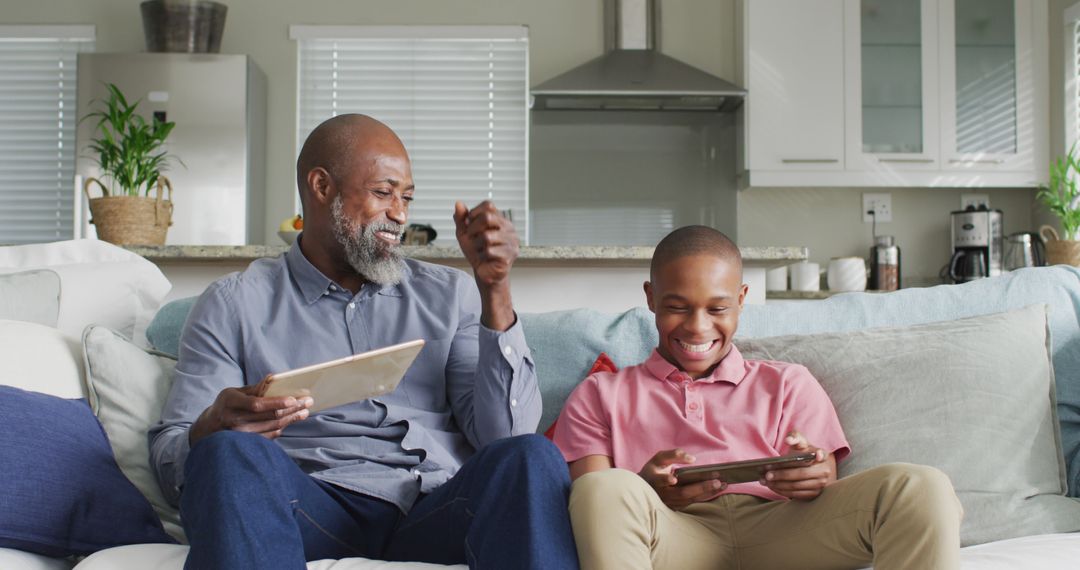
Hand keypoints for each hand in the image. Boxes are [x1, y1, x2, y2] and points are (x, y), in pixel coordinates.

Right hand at [189, 377, 313, 445]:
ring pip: (272, 427)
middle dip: (292, 409)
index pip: (257, 404)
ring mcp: (240, 435)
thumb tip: (274, 379)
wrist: (208, 429)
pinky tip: (291, 420)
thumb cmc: (225, 405)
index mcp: (230, 402)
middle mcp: (234, 420)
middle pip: (269, 416)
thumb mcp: (234, 393)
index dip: (277, 402)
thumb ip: (254, 388)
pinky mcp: (246, 444)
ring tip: (304, 411)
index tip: (294, 399)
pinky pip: (270, 436)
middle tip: (308, 402)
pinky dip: (282, 427)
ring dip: (292, 419)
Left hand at [453, 200, 518, 329]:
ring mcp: (512, 241)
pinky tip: (485, 258)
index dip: (474, 213)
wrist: (483, 272)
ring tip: (480, 250)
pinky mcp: (510, 255)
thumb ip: (461, 219)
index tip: (469, 224)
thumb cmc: (477, 251)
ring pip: (487, 237)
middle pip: (488, 217)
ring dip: (477, 245)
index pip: (489, 205)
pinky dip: (482, 256)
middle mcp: (509, 228)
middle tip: (472, 238)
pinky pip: (489, 251)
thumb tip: (458, 204)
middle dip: (473, 229)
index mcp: (500, 220)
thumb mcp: (465, 234)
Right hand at [638, 449, 725, 510]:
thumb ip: (673, 455)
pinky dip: (706, 495)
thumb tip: (692, 459)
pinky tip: (718, 489)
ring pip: (690, 499)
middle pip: (683, 493)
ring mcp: (670, 503)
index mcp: (655, 480)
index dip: (666, 479)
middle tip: (717, 481)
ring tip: (723, 484)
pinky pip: (693, 501)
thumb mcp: (658, 459)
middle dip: (701, 487)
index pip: (660, 480)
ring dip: (708, 492)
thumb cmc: (653, 471)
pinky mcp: (677, 507)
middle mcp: (662, 494)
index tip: (673, 479)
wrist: (645, 490)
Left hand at [760, 431, 835, 500]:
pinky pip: (796, 494)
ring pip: (797, 486)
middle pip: (802, 473)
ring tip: (765, 480)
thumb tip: (788, 440)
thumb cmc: (803, 453)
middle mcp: (824, 471)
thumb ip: (795, 437)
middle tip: (767, 474)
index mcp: (822, 455)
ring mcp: (820, 484)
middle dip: (783, 474)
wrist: (811, 467)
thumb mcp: (800, 443)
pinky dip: (782, 491)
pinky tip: (772, 486)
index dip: (820, 454)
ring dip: (779, 484)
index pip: (821, 454)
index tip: (817, 455)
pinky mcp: (814, 495)